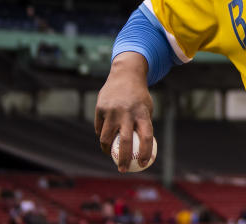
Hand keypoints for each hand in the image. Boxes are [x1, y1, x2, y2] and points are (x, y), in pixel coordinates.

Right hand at [94, 52, 153, 171]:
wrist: (125, 74)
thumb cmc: (139, 97)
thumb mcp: (146, 108)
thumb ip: (143, 127)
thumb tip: (144, 151)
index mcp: (142, 113)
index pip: (146, 137)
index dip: (146, 153)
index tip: (144, 164)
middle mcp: (127, 112)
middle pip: (126, 142)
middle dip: (124, 160)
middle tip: (123, 169)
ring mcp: (112, 110)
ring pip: (106, 138)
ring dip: (108, 149)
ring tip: (111, 154)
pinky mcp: (100, 108)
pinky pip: (99, 128)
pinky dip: (102, 134)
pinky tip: (105, 138)